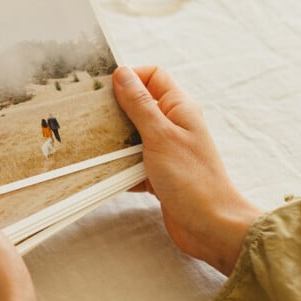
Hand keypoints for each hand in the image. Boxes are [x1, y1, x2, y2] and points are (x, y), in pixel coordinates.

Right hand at [112, 66, 262, 274]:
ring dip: (113, 140)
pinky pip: (130, 162)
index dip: (129, 76)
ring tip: (92, 143)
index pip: (152, 76)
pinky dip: (118, 166)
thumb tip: (122, 73)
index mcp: (178, 108)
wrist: (210, 227)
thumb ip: (139, 104)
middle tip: (90, 114)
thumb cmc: (192, 179)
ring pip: (130, 134)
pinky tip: (104, 171)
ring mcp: (164, 149)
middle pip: (137, 104)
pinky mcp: (156, 172)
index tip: (103, 87)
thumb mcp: (160, 135)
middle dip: (113, 109)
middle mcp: (172, 125)